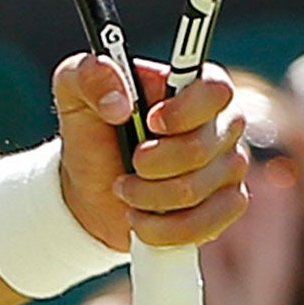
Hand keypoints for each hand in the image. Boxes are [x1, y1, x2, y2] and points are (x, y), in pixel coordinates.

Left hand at [54, 54, 246, 250]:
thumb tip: (119, 103)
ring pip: (196, 190)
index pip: (215, 89)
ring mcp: (229, 166)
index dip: (185, 110)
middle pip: (202, 148)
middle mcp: (221, 123)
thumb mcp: (73, 91)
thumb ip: (89, 76)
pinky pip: (206, 224)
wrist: (91, 187)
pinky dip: (162, 228)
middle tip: (129, 164)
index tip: (150, 122)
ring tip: (124, 189)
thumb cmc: (91, 130)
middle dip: (151, 164)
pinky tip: (141, 218)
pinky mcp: (228, 205)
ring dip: (147, 197)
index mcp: (191, 86)